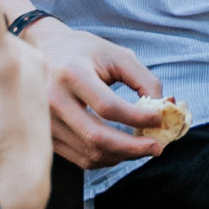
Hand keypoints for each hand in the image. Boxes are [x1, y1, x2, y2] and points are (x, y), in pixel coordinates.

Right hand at [30, 19, 178, 168]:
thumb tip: (165, 110)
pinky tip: (122, 149)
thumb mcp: (117, 55)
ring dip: (122, 156)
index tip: (160, 120)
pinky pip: (81, 158)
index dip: (138, 118)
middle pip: (96, 137)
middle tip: (158, 147)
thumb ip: (144, 80)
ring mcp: (47, 121)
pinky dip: (107, 158)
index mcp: (71, 73)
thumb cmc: (85, 51)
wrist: (43, 50)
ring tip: (142, 147)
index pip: (108, 107)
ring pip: (90, 153)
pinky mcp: (47, 136)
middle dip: (133, 148)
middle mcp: (53, 99)